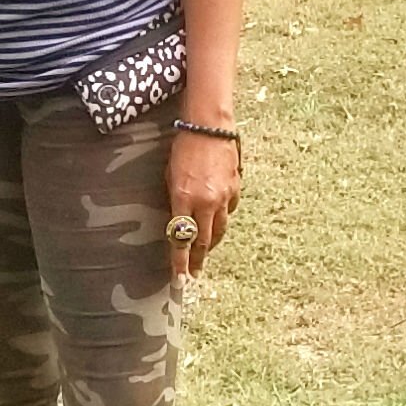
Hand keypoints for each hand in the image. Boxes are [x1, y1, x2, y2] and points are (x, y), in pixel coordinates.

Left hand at [169, 127, 239, 277]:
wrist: (209, 127)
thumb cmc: (183, 148)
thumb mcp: (170, 177)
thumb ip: (175, 201)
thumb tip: (179, 220)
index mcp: (184, 199)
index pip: (181, 239)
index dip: (180, 262)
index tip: (179, 278)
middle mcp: (205, 202)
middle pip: (203, 241)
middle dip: (197, 259)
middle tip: (194, 272)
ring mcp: (223, 197)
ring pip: (219, 230)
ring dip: (211, 243)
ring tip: (204, 252)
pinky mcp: (235, 189)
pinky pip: (228, 211)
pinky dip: (221, 217)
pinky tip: (216, 218)